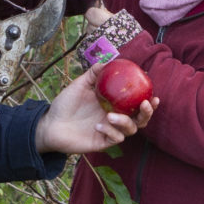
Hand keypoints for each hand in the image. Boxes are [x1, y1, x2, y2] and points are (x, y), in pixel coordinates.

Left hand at [34, 66, 154, 154]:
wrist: (50, 124)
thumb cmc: (65, 104)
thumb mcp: (79, 85)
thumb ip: (94, 74)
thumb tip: (108, 61)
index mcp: (114, 105)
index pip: (136, 103)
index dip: (149, 100)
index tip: (153, 92)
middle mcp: (115, 118)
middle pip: (140, 119)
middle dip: (147, 113)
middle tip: (146, 104)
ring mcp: (110, 131)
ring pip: (130, 130)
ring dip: (125, 122)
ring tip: (110, 115)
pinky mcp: (103, 142)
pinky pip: (115, 139)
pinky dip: (111, 132)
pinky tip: (98, 126)